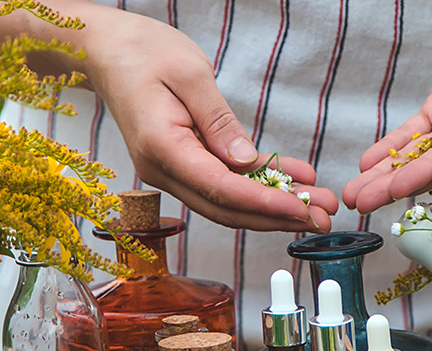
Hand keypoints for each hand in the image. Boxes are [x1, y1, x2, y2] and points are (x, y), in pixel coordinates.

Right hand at [78, 9, 336, 231]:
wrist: (108, 52)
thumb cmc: (143, 54)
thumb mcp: (190, 74)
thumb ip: (219, 121)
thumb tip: (247, 162)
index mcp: (161, 148)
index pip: (220, 188)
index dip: (264, 203)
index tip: (302, 209)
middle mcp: (163, 170)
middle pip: (226, 208)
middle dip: (277, 217)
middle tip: (323, 219)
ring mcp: (171, 172)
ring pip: (227, 202)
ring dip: (272, 208)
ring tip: (317, 205)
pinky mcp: (182, 165)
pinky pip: (223, 184)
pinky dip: (258, 186)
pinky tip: (294, 181)